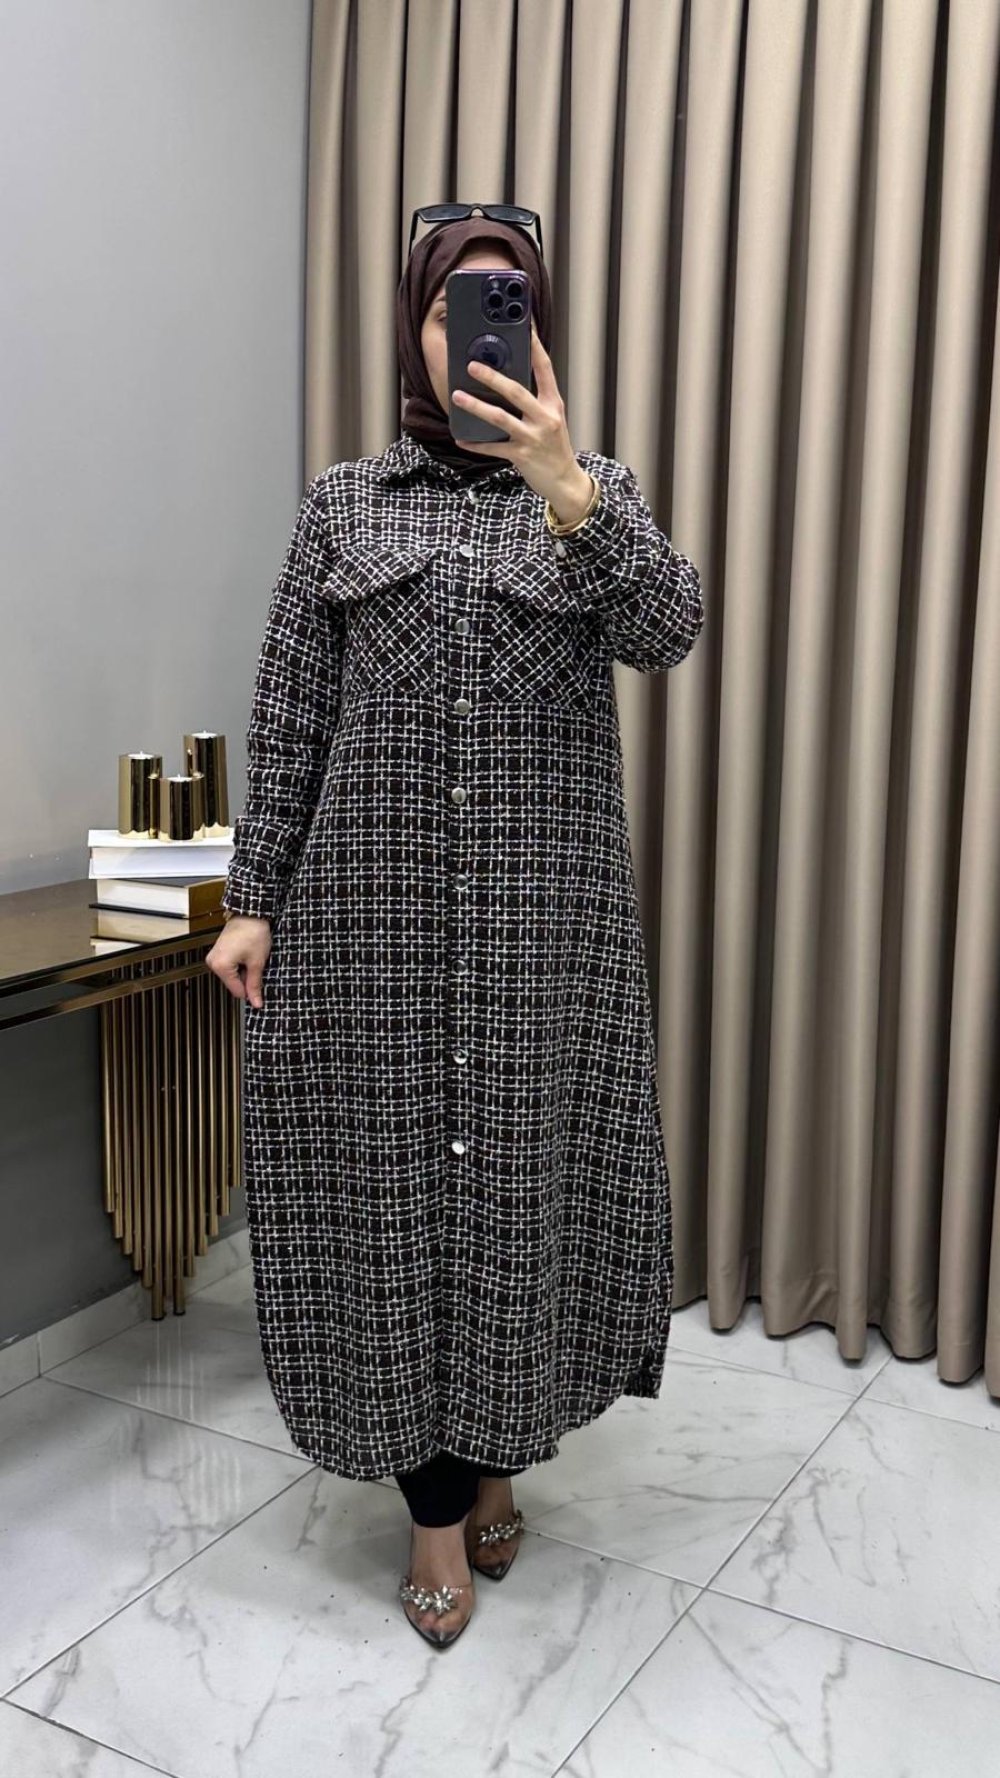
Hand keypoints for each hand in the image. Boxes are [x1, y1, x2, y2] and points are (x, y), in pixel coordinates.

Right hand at [205, 914, 270, 1007]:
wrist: (251, 913)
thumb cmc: (253, 932)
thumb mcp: (257, 962)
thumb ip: (255, 985)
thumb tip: (256, 1002)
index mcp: (220, 966)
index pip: (236, 991)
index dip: (251, 992)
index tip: (260, 990)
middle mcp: (213, 962)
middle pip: (233, 983)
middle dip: (247, 978)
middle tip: (257, 965)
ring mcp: (214, 956)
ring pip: (232, 975)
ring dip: (244, 971)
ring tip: (252, 957)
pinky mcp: (218, 952)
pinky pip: (229, 966)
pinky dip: (240, 964)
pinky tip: (247, 954)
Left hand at [452, 321, 593, 520]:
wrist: (565, 481)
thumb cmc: (555, 448)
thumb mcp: (552, 419)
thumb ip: (535, 401)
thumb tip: (508, 382)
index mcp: (553, 404)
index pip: (544, 369)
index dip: (534, 347)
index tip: (525, 328)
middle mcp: (545, 418)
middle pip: (516, 392)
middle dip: (492, 377)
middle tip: (472, 366)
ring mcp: (533, 438)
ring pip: (500, 418)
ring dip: (476, 406)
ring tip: (457, 396)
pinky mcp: (521, 456)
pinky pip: (493, 448)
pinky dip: (475, 443)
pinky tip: (461, 438)